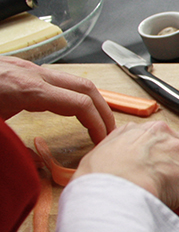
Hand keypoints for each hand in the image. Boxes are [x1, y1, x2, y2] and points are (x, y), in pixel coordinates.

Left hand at [0, 57, 115, 142]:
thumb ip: (17, 147)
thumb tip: (38, 163)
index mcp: (29, 90)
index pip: (80, 104)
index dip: (97, 123)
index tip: (101, 139)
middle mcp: (35, 75)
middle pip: (87, 88)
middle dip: (104, 110)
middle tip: (109, 130)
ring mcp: (30, 69)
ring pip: (75, 80)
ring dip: (91, 100)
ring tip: (95, 120)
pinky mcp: (24, 68)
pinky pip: (59, 79)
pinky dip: (73, 94)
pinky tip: (68, 107)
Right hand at [75, 121, 178, 218]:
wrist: (112, 192)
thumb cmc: (99, 179)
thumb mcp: (100, 154)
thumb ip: (117, 151)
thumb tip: (119, 161)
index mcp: (143, 130)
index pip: (164, 139)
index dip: (163, 158)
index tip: (156, 172)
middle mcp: (166, 136)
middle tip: (170, 187)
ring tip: (173, 201)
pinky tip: (173, 210)